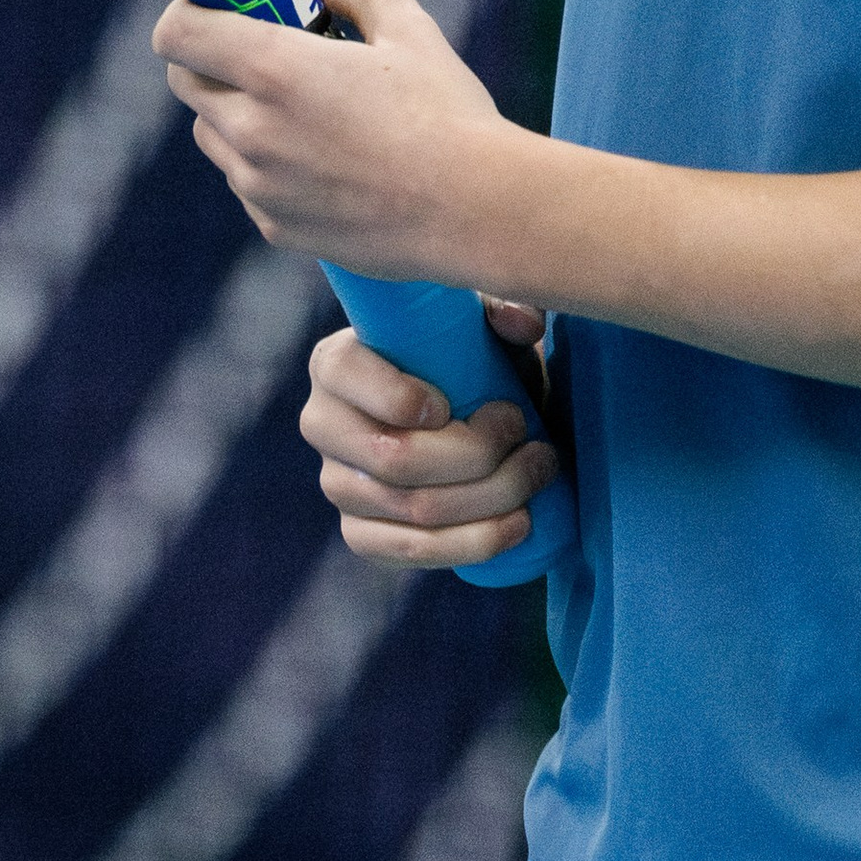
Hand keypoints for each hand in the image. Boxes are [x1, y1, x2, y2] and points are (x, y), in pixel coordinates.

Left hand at [152, 0, 520, 280]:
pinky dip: (268, 167)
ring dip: (240, 116)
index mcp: (275, 70)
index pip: (177, 35)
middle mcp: (253, 130)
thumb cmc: (446, 115)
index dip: (188, 14)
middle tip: (268, 56)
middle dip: (215, 62)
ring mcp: (260, 186)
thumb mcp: (411, 31)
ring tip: (308, 114)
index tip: (220, 10)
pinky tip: (327, 163)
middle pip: (188, 84)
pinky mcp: (277, 227)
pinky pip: (249, 185)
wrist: (475, 210)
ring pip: (215, 136)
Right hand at [301, 305, 558, 567]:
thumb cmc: (468, 359)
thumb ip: (504, 308)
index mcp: (334, 362)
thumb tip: (523, 323)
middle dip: (476, 452)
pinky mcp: (361, 534)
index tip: (468, 397)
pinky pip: (413, 552)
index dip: (406, 396)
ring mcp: (338, 485)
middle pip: (393, 456)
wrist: (467, 415)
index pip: (349, 379)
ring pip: (415, 510)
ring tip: (538, 471)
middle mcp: (323, 424)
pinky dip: (474, 542)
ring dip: (491, 497)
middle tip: (526, 433)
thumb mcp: (483, 325)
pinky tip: (518, 523)